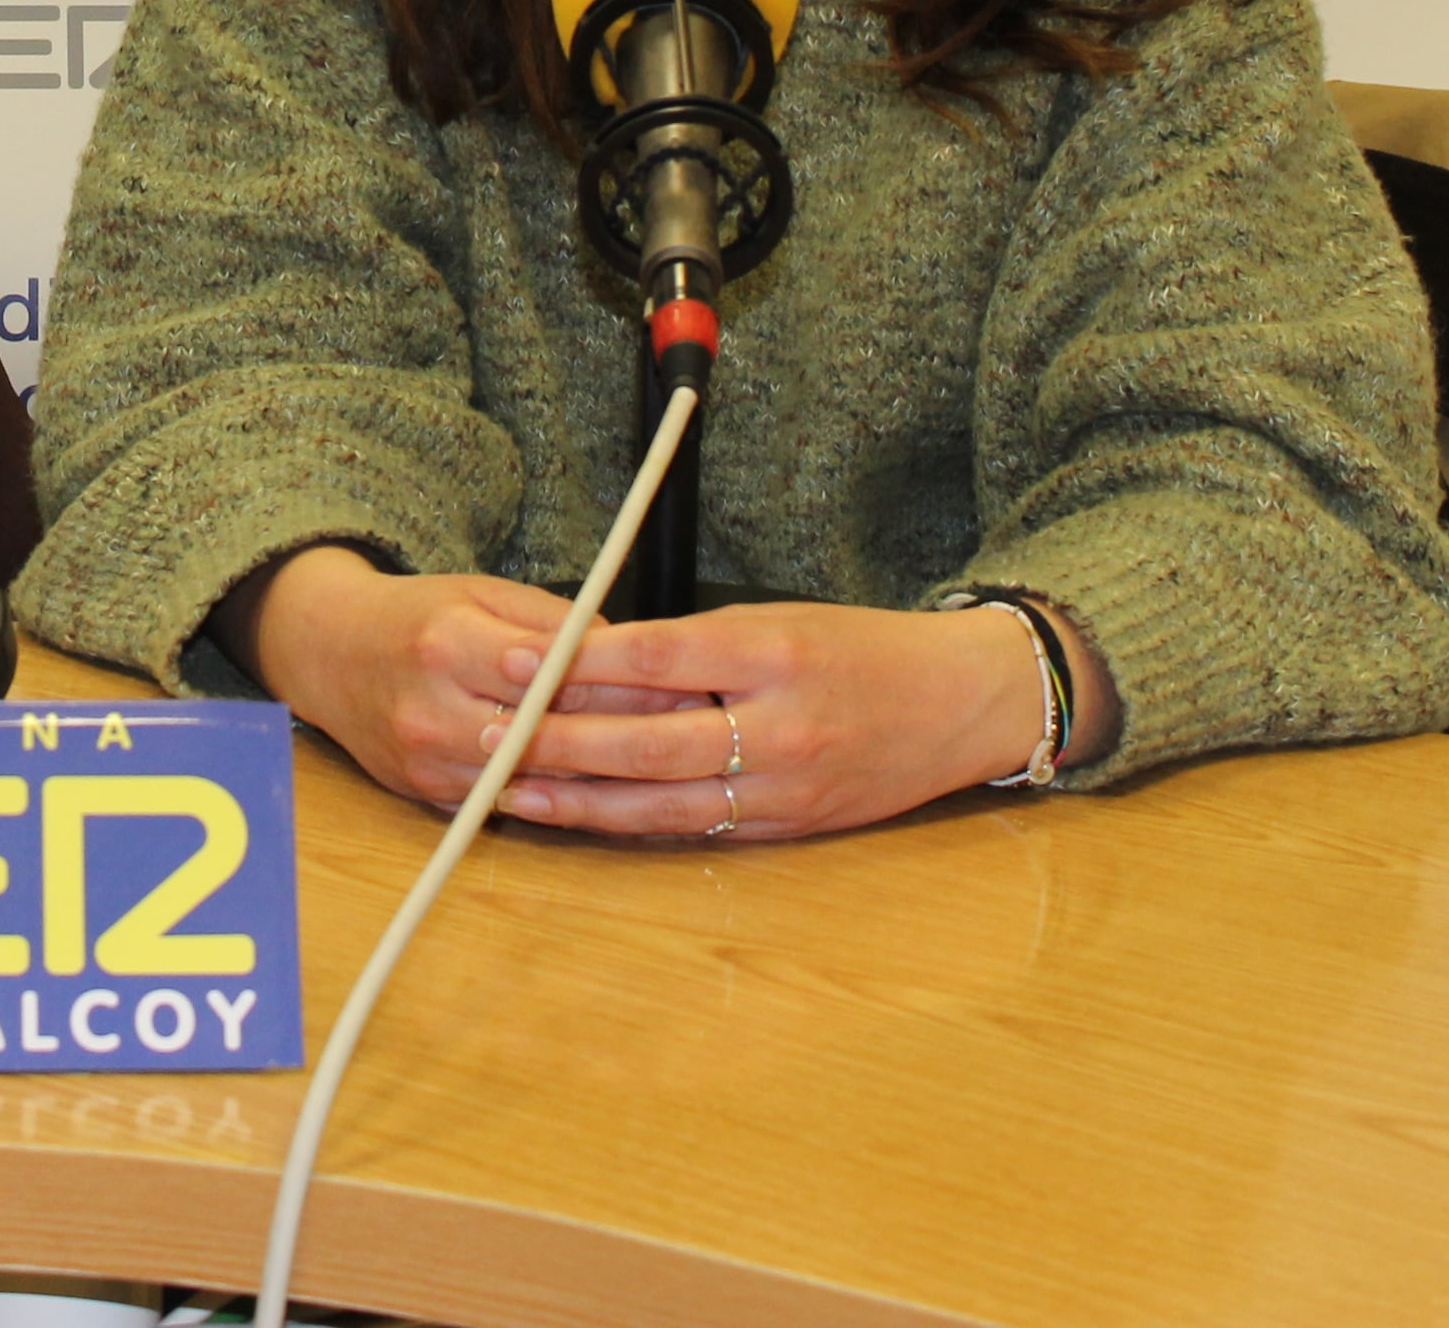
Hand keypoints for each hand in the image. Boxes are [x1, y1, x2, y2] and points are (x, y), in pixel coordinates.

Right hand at [224, 549, 694, 808]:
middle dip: (625, 734)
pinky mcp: (428, 796)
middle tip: (692, 730)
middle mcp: (431, 711)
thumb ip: (556, 625)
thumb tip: (633, 656)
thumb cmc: (418, 614)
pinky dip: (559, 794)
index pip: (550, 674)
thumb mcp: (482, 592)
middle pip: (548, 737)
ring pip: (535, 780)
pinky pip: (509, 802)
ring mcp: (427, 763)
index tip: (681, 684)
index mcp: (446, 644)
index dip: (620, 683)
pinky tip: (607, 787)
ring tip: (664, 762)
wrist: (328, 655)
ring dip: (602, 774)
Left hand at [494, 599, 1091, 841]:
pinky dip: (630, 824)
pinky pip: (693, 829)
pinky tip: (580, 818)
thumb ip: (694, 645)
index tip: (515, 659)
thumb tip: (590, 659)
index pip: (655, 660)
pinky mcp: (788, 828)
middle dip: (557, 742)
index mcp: (773, 653)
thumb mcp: (781, 620)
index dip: (577, 664)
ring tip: (509, 790)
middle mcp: (778, 727)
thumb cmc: (861, 647)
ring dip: (578, 799)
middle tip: (486, 733)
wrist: (963, 703)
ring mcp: (784, 788)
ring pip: (660, 802)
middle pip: (646, 742)